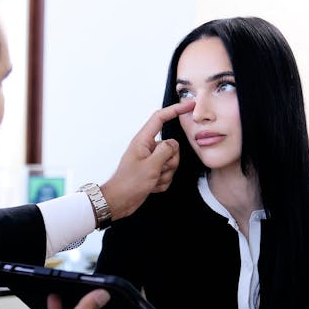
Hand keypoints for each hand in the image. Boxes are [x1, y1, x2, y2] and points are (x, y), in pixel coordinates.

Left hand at [100, 101, 192, 220]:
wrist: (119, 202)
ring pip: (171, 162)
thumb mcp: (150, 166)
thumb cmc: (129, 184)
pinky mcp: (153, 172)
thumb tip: (174, 144)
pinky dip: (162, 182)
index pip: (160, 118)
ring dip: (165, 175)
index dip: (175, 110)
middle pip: (171, 146)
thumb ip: (165, 151)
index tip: (189, 106)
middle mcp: (147, 148)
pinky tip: (151, 187)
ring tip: (152, 181)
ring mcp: (150, 161)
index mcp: (143, 141)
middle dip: (170, 162)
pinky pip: (167, 174)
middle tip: (157, 171)